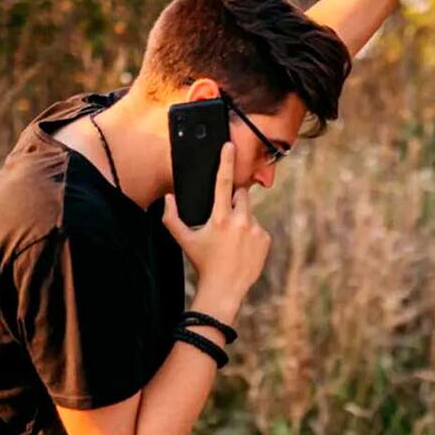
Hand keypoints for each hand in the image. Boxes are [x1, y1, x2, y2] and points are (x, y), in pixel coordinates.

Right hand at [162, 143, 270, 320]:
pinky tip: (242, 247)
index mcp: (219, 218)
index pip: (223, 183)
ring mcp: (255, 230)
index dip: (226, 161)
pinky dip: (251, 233)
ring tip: (232, 240)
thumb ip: (171, 218)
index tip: (229, 145)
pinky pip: (258, 227)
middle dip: (234, 200)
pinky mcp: (265, 239)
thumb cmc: (202, 263)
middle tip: (224, 219)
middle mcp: (240, 221)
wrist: (225, 289)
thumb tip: (168, 198)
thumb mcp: (184, 240)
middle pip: (241, 195)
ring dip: (242, 219)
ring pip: (249, 212)